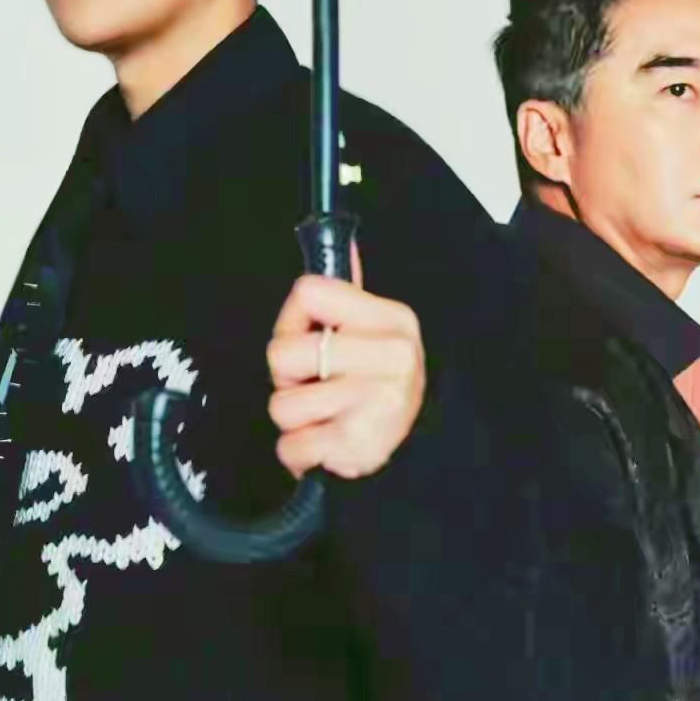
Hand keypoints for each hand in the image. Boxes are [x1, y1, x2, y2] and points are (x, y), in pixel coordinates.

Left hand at [266, 249, 425, 479]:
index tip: (310, 337)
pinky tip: (327, 445)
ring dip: (295, 419)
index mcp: (393, 320)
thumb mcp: (376, 333)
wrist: (418, 456)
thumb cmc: (380, 387)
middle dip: (287, 378)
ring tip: (325, 417)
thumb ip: (347, 294)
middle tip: (317, 386)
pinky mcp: (357, 444)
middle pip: (282, 353)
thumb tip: (343, 243)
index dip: (293, 320)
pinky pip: (290, 446)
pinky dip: (300, 453)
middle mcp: (391, 356)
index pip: (307, 292)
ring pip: (281, 404)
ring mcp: (375, 401)